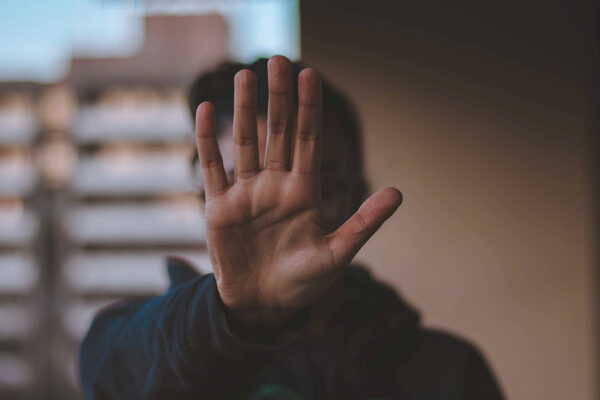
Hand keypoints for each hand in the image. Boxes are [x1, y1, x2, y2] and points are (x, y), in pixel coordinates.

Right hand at [195, 56, 401, 329]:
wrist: (264, 305)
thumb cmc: (304, 282)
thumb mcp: (338, 254)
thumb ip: (364, 222)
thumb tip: (399, 192)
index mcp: (305, 191)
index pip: (309, 140)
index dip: (310, 107)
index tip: (309, 74)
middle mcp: (276, 185)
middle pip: (278, 132)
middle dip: (279, 98)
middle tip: (277, 60)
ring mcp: (247, 193)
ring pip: (246, 142)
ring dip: (245, 110)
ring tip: (245, 76)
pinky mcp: (219, 207)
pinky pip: (213, 167)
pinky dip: (208, 140)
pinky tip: (206, 111)